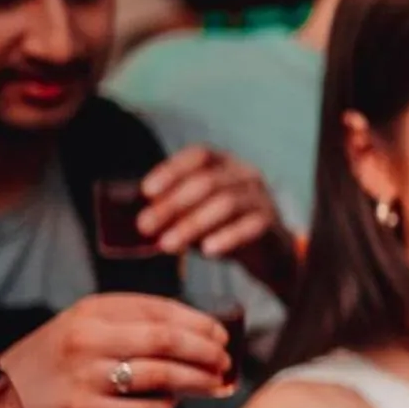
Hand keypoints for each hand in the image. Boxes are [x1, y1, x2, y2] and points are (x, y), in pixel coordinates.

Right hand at [1, 293, 231, 407]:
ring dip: (198, 381)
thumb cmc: (53, 361)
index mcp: (93, 310)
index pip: (161, 309)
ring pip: (161, 374)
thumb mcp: (82, 327)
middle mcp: (88, 337)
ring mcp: (85, 374)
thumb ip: (129, 325)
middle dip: (207, 352)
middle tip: (226, 362)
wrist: (1, 395)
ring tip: (215, 385)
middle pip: (168, 339)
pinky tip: (171, 406)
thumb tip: (196, 334)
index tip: (222, 336)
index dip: (200, 323)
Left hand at [140, 145, 298, 295]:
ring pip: (226, 203)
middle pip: (207, 182)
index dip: (172, 170)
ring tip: (167, 245)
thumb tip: (137, 217)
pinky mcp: (270, 223)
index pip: (199, 156)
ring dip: (192, 224)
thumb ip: (173, 209)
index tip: (147, 192)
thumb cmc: (222, 226)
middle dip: (172, 204)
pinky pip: (249, 227)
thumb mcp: (195, 212)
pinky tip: (207, 251)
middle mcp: (245, 174)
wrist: (268, 251)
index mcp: (225, 163)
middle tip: (145, 226)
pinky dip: (226, 238)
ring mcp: (261, 197)